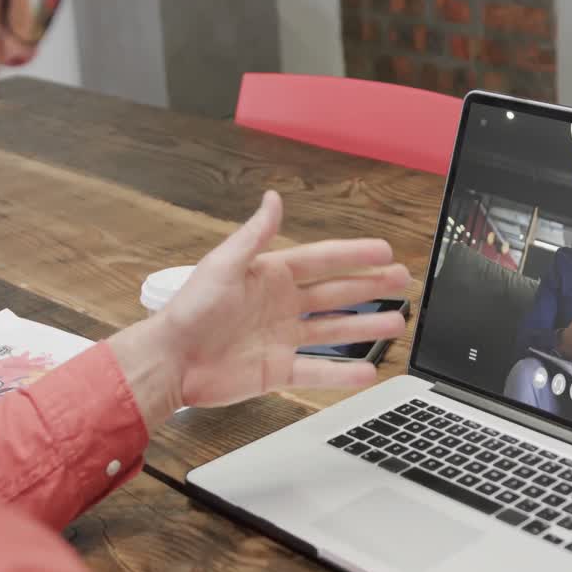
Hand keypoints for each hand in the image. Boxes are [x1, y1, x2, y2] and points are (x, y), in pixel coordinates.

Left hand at [108, 191, 409, 425]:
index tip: (383, 250)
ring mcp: (282, 339)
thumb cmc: (188, 311)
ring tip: (396, 322)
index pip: (323, 261)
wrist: (170, 361)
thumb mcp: (224, 265)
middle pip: (337, 294)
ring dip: (366, 327)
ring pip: (335, 331)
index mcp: (271, 276)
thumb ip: (255, 235)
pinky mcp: (278, 370)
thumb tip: (273, 199)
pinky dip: (343, 373)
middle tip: (401, 281)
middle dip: (370, 287)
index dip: (354, 255)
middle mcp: (281, 306)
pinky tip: (367, 371)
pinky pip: (318, 370)